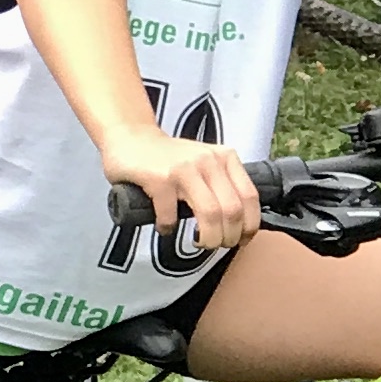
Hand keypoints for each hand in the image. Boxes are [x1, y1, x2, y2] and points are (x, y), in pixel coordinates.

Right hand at [104, 122, 260, 252]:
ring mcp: (184, 168)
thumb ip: (223, 185)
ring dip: (207, 238)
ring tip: (198, 241)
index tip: (241, 239)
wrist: (130, 137)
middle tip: (217, 244)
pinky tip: (165, 226)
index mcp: (224, 158)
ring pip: (210, 214)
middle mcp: (208, 161)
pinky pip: (171, 215)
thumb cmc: (168, 158)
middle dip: (228, 237)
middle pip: (232, 211)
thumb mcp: (205, 163)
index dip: (249, 226)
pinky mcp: (159, 179)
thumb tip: (241, 223)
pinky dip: (169, 228)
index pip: (250, 197)